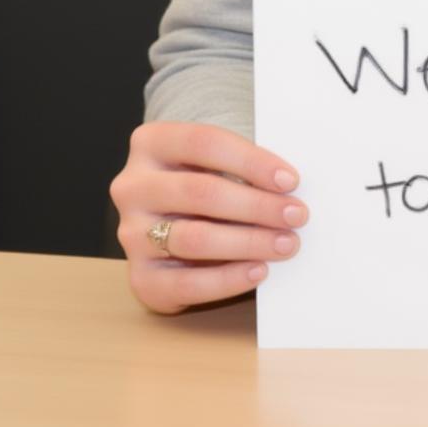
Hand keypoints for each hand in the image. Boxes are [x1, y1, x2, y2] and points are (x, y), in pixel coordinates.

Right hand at [109, 122, 309, 314]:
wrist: (168, 223)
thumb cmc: (204, 183)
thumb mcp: (214, 162)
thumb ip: (242, 167)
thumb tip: (290, 187)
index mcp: (151, 143)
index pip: (204, 143)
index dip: (251, 161)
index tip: (291, 180)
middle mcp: (133, 186)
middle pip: (201, 192)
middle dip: (257, 205)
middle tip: (296, 215)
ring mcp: (131, 233)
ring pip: (194, 238)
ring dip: (248, 242)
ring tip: (285, 243)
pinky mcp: (140, 277)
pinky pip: (187, 283)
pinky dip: (228, 279)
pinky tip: (259, 270)